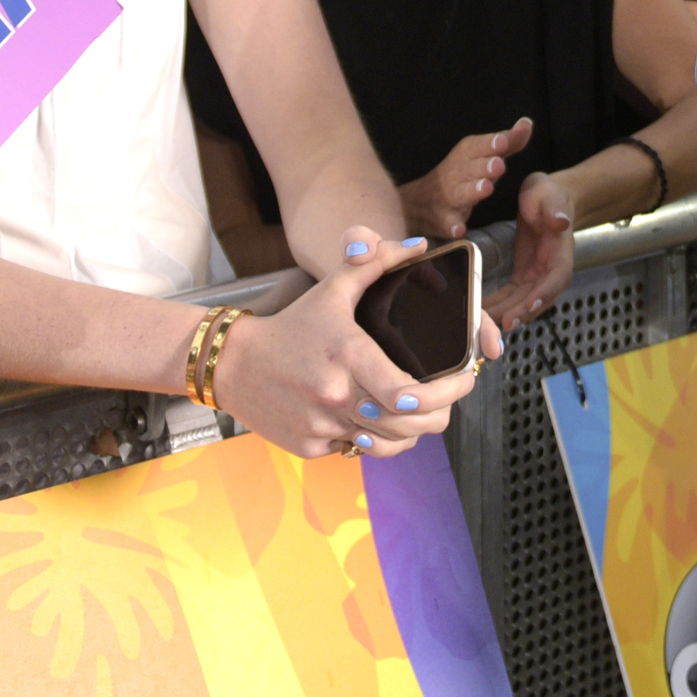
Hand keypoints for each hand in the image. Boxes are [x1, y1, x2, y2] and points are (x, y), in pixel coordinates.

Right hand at [216, 228, 495, 458]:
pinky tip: (376, 421)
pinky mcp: (309, 446)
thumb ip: (375, 262)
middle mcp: (336, 395)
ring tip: (419, 414)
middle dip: (439, 416)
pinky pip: (355, 451)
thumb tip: (419, 245)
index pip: (408, 394)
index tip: (463, 381)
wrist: (234, 364)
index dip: (444, 395)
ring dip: (410, 433)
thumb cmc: (292, 326)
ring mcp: (321, 424)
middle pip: (407, 426)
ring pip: (386, 445)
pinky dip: (371, 440)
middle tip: (447, 402)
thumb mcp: (332, 289)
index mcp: (347, 355)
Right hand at [401, 118, 531, 240]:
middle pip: (470, 169)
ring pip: (459, 194)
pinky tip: (459, 230)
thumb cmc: (462, 175)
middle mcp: (456, 173)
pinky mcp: (443, 221)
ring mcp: (448, 198)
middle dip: (484, 166)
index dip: (490, 144)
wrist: (419, 203)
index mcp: (466, 155)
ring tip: (485, 189)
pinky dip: (451, 226)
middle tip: (498, 165)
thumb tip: (527, 123)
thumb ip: (508, 142)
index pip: (478, 146)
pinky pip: (446, 224)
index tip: (502, 142)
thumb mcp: (483, 156)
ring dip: (471, 191)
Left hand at [489, 172, 575, 329]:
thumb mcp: (549, 195)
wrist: (545, 197)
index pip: (558, 275)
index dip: (546, 291)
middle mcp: (551, 267)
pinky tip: (481, 310)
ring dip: (507, 313)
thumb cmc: (548, 194)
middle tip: (503, 323)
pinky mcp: (524, 274)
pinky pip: (512, 295)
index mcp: (561, 250)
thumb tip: (562, 222)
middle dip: (523, 312)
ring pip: (524, 301)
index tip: (531, 303)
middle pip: (541, 297)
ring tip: (487, 322)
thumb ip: (554, 208)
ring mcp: (538, 274)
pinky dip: (498, 305)